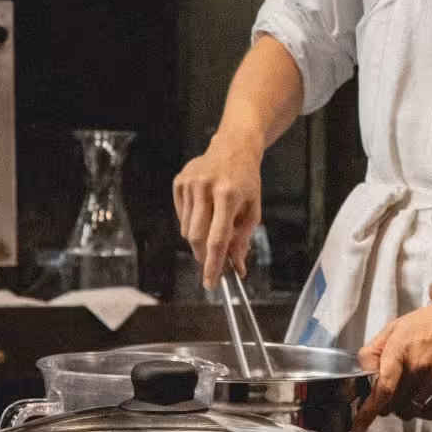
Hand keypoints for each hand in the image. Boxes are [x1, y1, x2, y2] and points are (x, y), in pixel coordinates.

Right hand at [172, 134, 262, 289]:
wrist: (233, 148)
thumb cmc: (246, 181)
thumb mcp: (253, 209)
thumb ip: (243, 240)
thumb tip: (238, 268)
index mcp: (229, 195)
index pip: (218, 238)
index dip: (214, 264)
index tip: (211, 283)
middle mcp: (206, 188)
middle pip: (197, 237)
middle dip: (203, 256)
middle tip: (211, 262)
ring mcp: (190, 183)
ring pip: (187, 229)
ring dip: (199, 237)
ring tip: (214, 222)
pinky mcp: (179, 182)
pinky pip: (181, 216)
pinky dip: (192, 222)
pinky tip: (204, 208)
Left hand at [353, 303, 431, 431]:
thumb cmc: (430, 322)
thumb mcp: (395, 327)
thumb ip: (373, 350)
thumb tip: (362, 372)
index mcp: (400, 350)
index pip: (382, 389)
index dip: (368, 412)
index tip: (359, 427)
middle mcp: (419, 366)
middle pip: (393, 404)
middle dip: (385, 405)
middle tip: (389, 395)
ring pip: (410, 411)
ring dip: (403, 409)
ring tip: (407, 394)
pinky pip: (430, 413)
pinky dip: (421, 412)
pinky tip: (421, 400)